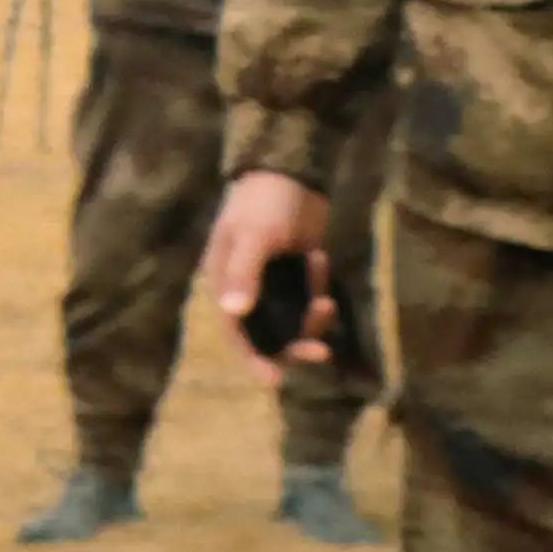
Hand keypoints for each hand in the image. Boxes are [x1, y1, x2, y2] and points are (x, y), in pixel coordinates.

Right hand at [202, 171, 336, 379]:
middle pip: (269, 332)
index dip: (252, 357)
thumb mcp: (254, 236)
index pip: (236, 330)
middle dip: (295, 343)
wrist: (294, 171)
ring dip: (313, 318)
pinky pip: (309, 299)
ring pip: (294, 319)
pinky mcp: (298, 275)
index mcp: (226, 282)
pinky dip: (319, 290)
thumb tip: (234, 313)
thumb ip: (245, 273)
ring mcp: (275, 282)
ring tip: (327, 300)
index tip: (275, 380)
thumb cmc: (265, 201)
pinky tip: (320, 260)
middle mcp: (248, 288)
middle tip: (322, 352)